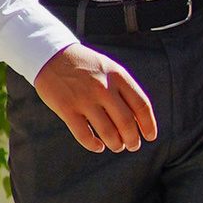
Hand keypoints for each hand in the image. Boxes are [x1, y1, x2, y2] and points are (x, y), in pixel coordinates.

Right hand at [32, 42, 158, 152]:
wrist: (52, 56)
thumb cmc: (85, 65)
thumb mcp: (109, 69)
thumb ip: (124, 89)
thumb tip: (139, 119)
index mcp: (117, 76)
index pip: (141, 105)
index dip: (149, 125)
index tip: (150, 136)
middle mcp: (103, 88)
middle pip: (126, 123)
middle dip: (133, 140)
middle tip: (133, 146)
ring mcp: (85, 99)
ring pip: (108, 133)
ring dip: (116, 145)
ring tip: (117, 146)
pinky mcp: (67, 109)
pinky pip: (85, 136)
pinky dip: (94, 146)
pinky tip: (99, 147)